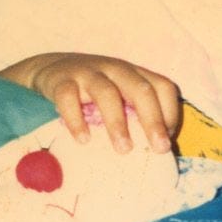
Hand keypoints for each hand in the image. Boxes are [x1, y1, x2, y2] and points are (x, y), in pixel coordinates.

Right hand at [5, 52, 178, 153]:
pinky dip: (76, 119)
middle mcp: (115, 70)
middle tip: (159, 149)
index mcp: (134, 74)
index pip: (162, 87)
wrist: (50, 70)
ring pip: (107, 93)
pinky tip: (83, 140)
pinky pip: (69, 98)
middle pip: (140, 89)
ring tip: (124, 149)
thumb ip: (135, 114)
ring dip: (118, 122)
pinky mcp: (62, 81)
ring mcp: (88, 73)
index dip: (170, 113)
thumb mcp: (119, 95)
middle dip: (153, 120)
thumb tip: (156, 151)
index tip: (167, 142)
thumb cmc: (93, 92)